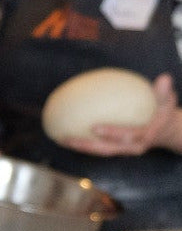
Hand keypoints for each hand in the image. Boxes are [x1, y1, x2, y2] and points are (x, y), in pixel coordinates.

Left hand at [61, 74, 181, 156]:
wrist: (166, 132)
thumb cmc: (163, 112)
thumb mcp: (167, 102)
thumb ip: (163, 92)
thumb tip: (164, 78)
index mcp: (145, 136)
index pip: (127, 136)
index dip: (111, 133)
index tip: (94, 127)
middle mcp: (134, 147)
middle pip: (108, 149)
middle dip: (88, 145)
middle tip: (69, 138)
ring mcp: (124, 151)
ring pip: (101, 152)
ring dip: (82, 147)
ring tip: (62, 140)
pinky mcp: (117, 149)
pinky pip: (99, 149)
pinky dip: (85, 145)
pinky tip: (68, 137)